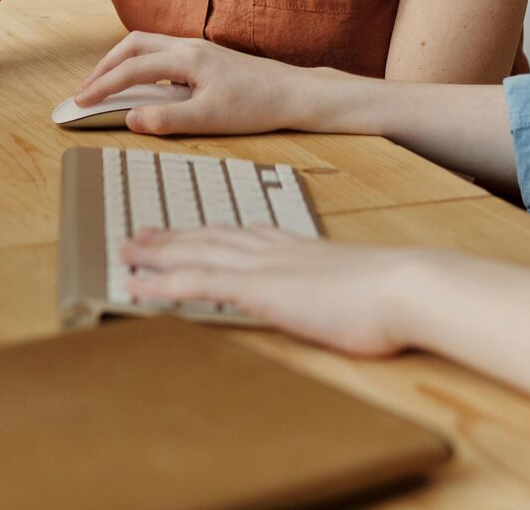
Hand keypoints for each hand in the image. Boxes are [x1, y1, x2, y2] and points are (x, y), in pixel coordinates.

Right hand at [72, 33, 318, 135]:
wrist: (294, 93)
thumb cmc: (256, 106)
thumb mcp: (210, 120)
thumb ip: (167, 119)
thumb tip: (130, 118)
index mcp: (186, 59)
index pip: (131, 69)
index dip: (102, 85)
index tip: (81, 101)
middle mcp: (189, 46)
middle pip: (133, 44)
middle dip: (105, 66)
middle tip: (87, 90)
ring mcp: (198, 48)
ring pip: (148, 44)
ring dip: (122, 61)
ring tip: (108, 84)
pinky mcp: (207, 56)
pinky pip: (162, 51)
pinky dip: (142, 62)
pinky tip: (145, 84)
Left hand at [124, 227, 424, 356]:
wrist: (403, 286)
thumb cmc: (391, 295)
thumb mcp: (356, 287)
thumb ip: (336, 288)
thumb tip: (340, 300)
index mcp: (295, 246)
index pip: (240, 234)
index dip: (207, 233)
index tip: (187, 231)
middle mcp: (272, 249)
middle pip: (209, 237)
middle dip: (172, 237)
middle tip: (139, 234)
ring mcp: (262, 266)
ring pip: (194, 254)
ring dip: (156, 254)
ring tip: (126, 252)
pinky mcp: (257, 288)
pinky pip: (196, 283)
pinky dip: (161, 284)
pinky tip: (137, 287)